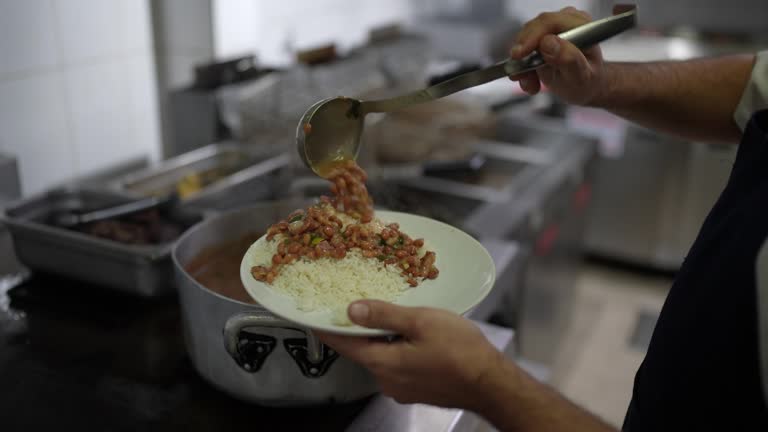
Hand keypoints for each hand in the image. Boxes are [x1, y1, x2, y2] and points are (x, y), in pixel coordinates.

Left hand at [318, 300, 503, 409]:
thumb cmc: (461, 351)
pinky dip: (399, 348)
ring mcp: (403, 389)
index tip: (314, 317)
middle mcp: (388, 381)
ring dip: (384, 338)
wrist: (491, 383)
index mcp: (383, 363)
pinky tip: (414, 336)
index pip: (344, 345)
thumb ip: (384, 316)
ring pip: (383, 356)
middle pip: (363, 350)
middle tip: (360, 304)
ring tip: (396, 316)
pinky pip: (398, 365)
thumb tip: (352, 310)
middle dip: (361, 329)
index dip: (328, 329)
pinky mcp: (417, 390)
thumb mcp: (420, 322)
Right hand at [509, 7, 605, 105]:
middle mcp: (565, 21)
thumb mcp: (581, 76)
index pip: (549, 22)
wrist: (585, 86)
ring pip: (524, 39)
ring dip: (522, 64)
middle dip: (523, 55)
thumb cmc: (587, 81)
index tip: (518, 55)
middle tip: (523, 78)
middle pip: (533, 29)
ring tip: (531, 85)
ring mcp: (552, 28)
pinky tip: (530, 81)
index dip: (531, 37)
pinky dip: (521, 67)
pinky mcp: (540, 37)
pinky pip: (522, 48)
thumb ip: (568, 58)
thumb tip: (548, 42)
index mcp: (580, 25)